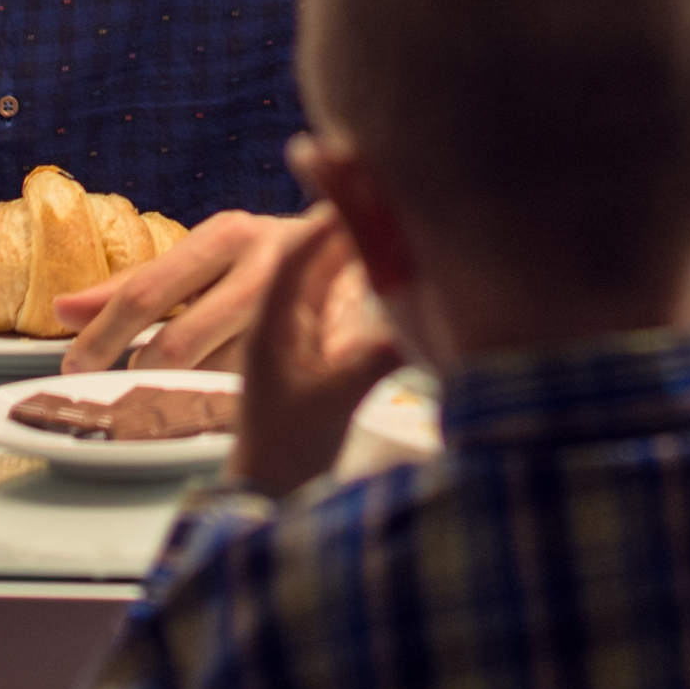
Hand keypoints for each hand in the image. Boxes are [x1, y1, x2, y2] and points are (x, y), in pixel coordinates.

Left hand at [58, 206, 368, 375]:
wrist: (367, 249)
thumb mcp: (203, 260)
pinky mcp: (335, 337)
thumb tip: (61, 309)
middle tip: (122, 396)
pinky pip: (273, 387)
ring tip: (173, 405)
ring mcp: (301, 303)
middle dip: (142, 376)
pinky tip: (228, 410)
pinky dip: (241, 402)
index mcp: (224, 236)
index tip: (72, 365)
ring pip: (222, 376)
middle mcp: (263, 263)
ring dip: (191, 396)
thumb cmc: (267, 261)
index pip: (146, 291)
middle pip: (180, 342)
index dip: (102, 335)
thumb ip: (136, 285)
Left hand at [225, 213, 401, 497]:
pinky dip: (351, 281)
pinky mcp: (305, 350)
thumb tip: (423, 319)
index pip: (297, 256)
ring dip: (348, 250)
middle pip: (308, 257)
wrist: (266, 494)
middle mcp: (276, 319)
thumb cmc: (288, 452)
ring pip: (319, 276)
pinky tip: (380, 270)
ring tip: (386, 221)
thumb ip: (378, 358)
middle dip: (341, 226)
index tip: (363, 194)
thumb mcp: (337, 401)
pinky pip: (327, 301)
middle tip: (381, 196)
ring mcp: (289, 333)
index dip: (329, 222)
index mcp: (271, 324)